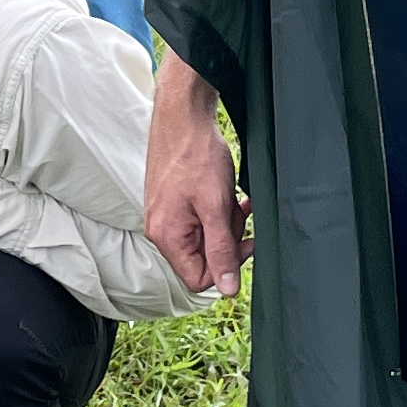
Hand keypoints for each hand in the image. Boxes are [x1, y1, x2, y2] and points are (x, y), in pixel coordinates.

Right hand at [145, 49, 247, 295]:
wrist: (183, 116)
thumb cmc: (196, 155)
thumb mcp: (215, 207)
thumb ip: (221, 250)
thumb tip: (227, 289)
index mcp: (166, 236)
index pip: (198, 279)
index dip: (226, 266)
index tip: (246, 240)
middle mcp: (160, 229)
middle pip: (201, 258)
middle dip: (227, 239)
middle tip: (239, 213)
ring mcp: (164, 215)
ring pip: (202, 238)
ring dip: (224, 223)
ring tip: (232, 200)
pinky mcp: (171, 202)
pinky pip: (198, 220)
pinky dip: (216, 211)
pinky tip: (226, 194)